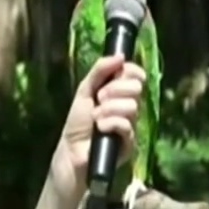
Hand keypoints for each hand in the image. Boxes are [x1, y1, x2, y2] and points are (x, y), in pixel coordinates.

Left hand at [50, 54, 145, 199]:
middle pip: (137, 87)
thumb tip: (120, 55)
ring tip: (95, 118)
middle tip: (99, 98)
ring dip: (109, 109)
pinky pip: (127, 125)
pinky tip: (100, 128)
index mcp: (119, 94)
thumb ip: (99, 72)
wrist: (71, 153)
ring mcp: (131, 125)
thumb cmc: (77, 124)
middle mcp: (128, 108)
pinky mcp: (130, 143)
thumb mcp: (84, 92)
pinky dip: (110, 123)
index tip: (120, 70)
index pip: (136, 76)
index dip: (131, 71)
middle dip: (116, 89)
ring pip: (132, 106)